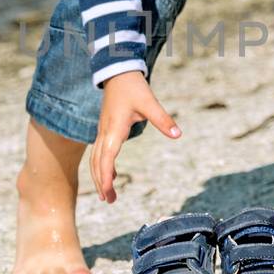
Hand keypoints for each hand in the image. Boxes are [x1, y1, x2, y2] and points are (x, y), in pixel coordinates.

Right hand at [91, 71, 180, 202]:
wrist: (117, 72)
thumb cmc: (133, 87)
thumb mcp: (150, 103)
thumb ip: (163, 120)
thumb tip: (177, 135)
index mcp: (114, 130)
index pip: (106, 158)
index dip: (105, 176)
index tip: (108, 192)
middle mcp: (104, 133)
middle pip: (97, 163)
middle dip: (101, 183)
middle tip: (109, 201)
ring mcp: (102, 132)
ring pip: (95, 159)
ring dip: (99, 177)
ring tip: (106, 195)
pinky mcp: (104, 130)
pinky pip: (99, 152)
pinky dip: (102, 166)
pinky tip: (111, 176)